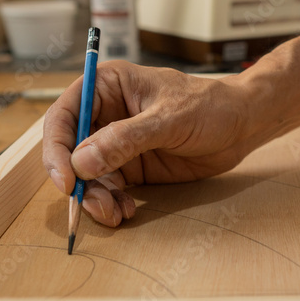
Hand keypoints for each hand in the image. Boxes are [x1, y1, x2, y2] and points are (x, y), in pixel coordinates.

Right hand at [42, 61, 256, 225]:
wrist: (242, 126)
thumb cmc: (210, 106)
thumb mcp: (169, 119)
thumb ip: (126, 139)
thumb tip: (82, 161)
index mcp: (107, 87)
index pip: (64, 115)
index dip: (57, 147)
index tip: (66, 178)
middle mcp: (105, 114)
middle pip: (70, 150)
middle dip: (76, 181)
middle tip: (90, 204)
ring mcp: (116, 143)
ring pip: (87, 175)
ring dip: (95, 198)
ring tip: (113, 214)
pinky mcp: (131, 167)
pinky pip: (109, 189)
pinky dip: (112, 203)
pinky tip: (125, 212)